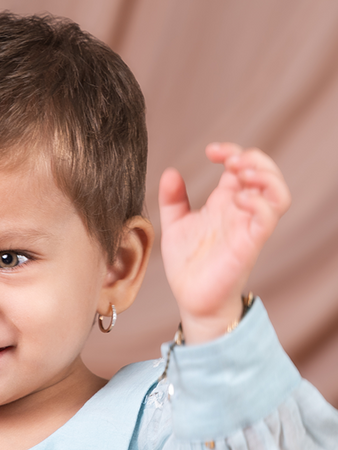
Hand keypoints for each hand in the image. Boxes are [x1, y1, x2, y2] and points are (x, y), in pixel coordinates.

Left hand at [159, 144, 289, 344]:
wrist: (190, 298)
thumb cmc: (187, 265)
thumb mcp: (174, 225)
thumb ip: (172, 199)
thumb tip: (171, 171)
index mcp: (225, 201)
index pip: (241, 164)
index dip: (231, 150)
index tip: (210, 151)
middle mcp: (241, 210)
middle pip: (266, 172)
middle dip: (253, 158)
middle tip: (229, 161)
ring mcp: (248, 226)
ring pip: (278, 192)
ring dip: (265, 175)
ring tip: (241, 173)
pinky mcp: (251, 244)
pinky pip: (268, 217)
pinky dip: (259, 201)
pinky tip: (238, 200)